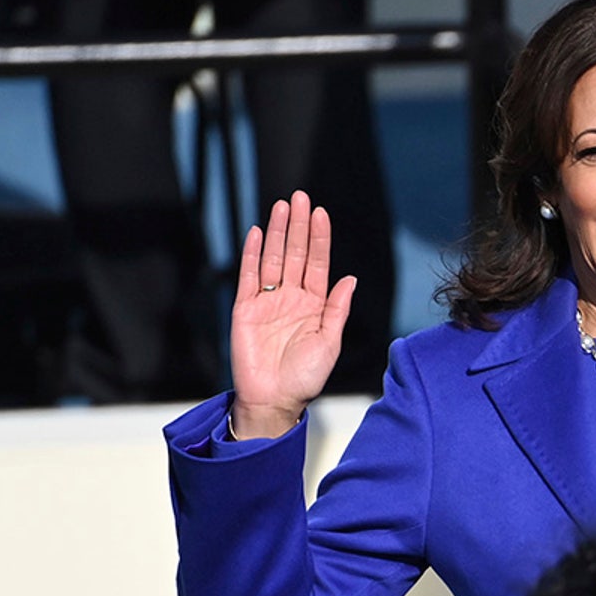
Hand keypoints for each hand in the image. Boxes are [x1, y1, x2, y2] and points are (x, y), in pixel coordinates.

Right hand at [230, 191, 355, 438]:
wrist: (275, 399)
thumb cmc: (306, 376)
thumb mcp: (330, 342)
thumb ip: (337, 309)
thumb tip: (350, 278)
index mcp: (315, 304)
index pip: (317, 263)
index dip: (319, 238)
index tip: (321, 213)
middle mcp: (292, 298)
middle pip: (294, 253)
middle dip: (298, 226)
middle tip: (300, 197)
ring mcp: (268, 301)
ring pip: (272, 259)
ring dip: (276, 232)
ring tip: (281, 206)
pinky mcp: (245, 309)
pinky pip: (248, 276)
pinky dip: (251, 255)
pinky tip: (255, 233)